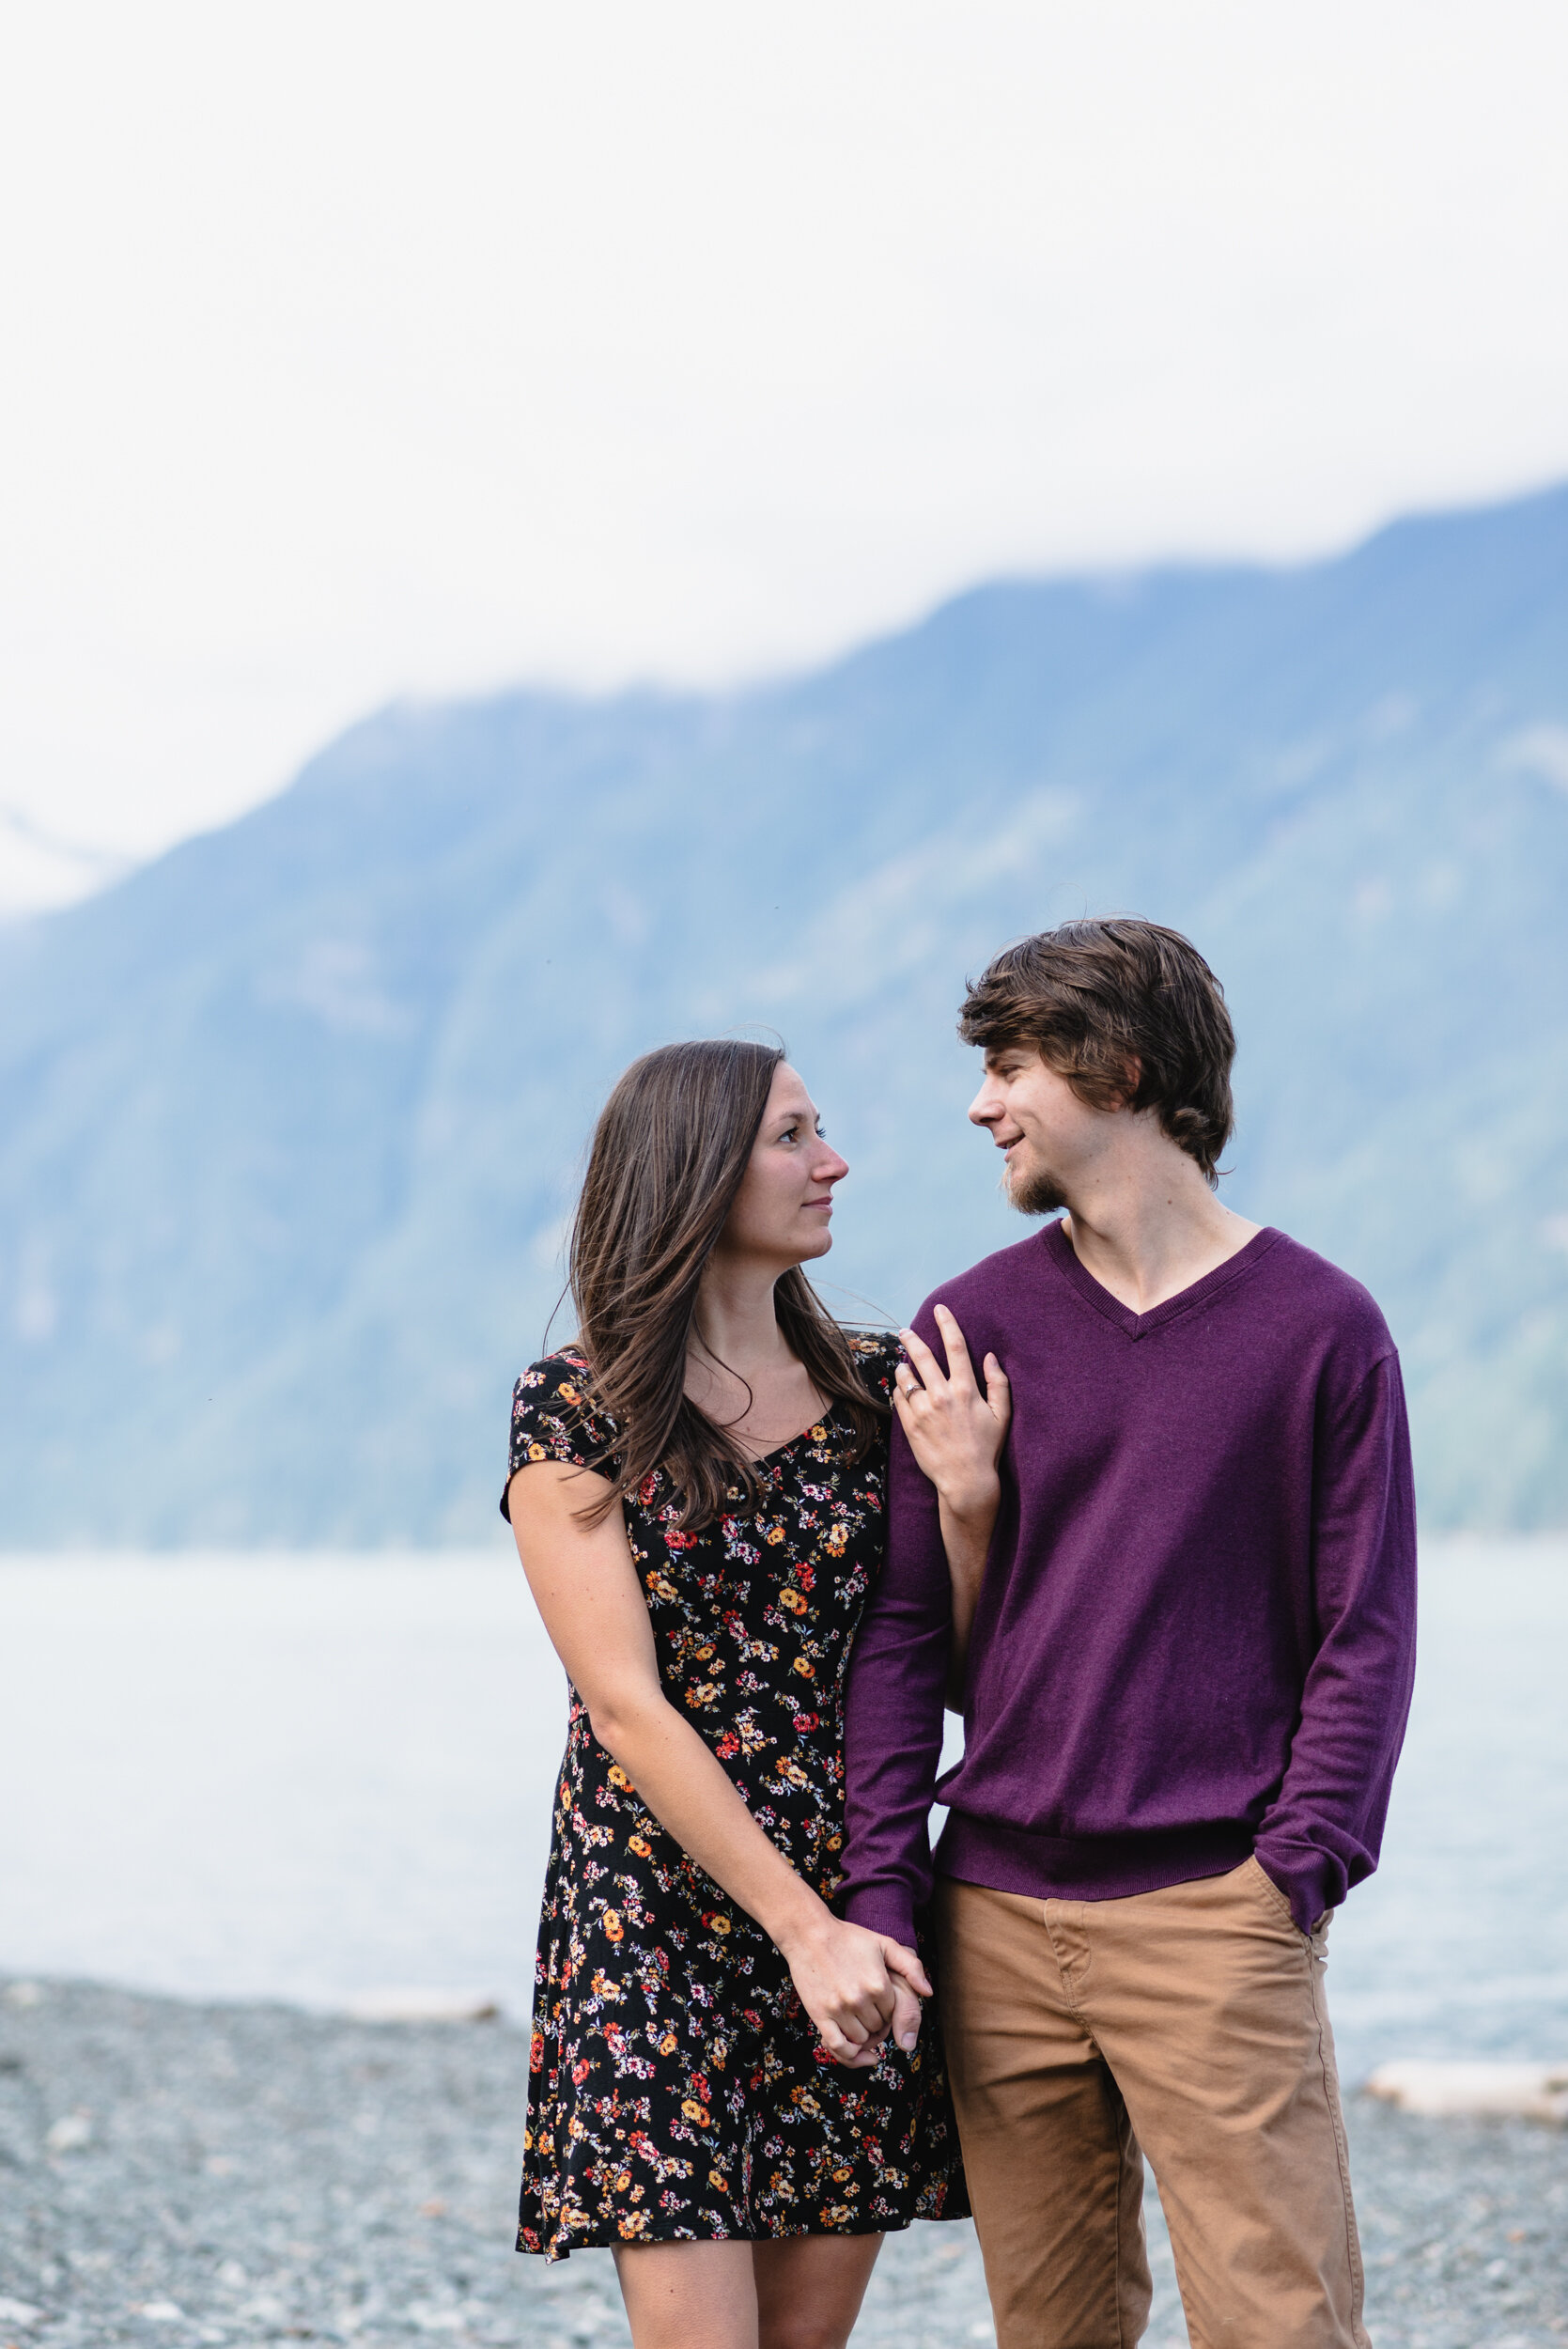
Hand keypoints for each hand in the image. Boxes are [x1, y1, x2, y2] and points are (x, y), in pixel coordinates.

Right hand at [779, 1914, 931, 2065]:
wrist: (809, 1934)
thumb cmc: (847, 1938)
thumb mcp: (884, 1944)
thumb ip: (911, 1967)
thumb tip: (928, 1993)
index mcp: (879, 1984)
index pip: (894, 2014)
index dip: (888, 2010)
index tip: (878, 2001)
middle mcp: (861, 1999)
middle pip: (878, 2029)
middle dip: (876, 2022)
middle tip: (866, 2007)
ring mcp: (839, 2009)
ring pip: (861, 2039)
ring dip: (862, 2034)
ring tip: (856, 2018)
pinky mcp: (821, 2015)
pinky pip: (838, 2047)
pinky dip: (849, 2055)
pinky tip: (855, 2050)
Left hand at [894, 1304, 1010, 1514]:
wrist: (966, 1481)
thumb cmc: (987, 1448)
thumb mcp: (1002, 1415)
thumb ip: (998, 1384)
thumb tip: (990, 1357)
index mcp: (966, 1390)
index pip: (956, 1347)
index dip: (947, 1323)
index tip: (939, 1309)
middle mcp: (942, 1396)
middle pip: (923, 1356)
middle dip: (912, 1338)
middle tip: (904, 1330)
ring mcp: (923, 1411)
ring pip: (906, 1376)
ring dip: (904, 1366)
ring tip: (905, 1365)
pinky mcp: (910, 1426)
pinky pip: (898, 1398)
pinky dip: (899, 1389)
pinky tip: (904, 1390)